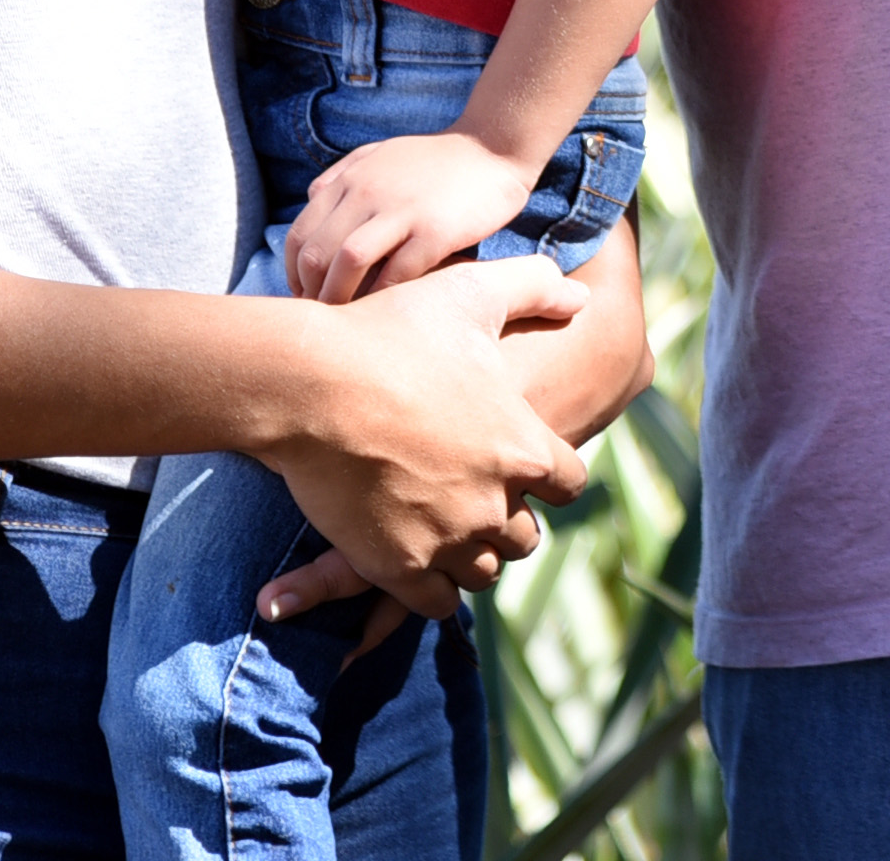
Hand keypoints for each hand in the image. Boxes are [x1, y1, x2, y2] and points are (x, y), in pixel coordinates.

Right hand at [266, 253, 591, 615]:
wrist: (309, 384)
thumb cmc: (389, 332)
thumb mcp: (469, 292)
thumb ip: (534, 287)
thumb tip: (580, 299)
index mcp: (524, 446)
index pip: (571, 483)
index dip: (550, 474)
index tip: (524, 465)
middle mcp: (495, 503)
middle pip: (527, 536)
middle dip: (508, 518)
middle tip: (477, 497)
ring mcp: (447, 541)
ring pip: (484, 572)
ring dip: (473, 555)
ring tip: (447, 530)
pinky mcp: (397, 568)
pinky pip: (436, 603)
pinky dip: (432, 587)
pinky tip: (416, 558)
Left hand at [288, 129, 538, 302]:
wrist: (494, 148)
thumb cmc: (436, 159)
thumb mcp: (380, 154)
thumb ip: (342, 174)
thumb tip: (309, 200)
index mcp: (351, 179)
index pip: (299, 234)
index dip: (292, 274)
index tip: (305, 295)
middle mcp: (368, 192)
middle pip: (316, 253)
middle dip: (310, 293)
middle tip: (320, 316)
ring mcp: (401, 211)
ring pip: (347, 261)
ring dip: (338, 298)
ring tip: (345, 318)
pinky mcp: (435, 231)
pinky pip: (396, 273)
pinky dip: (383, 296)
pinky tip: (385, 309)